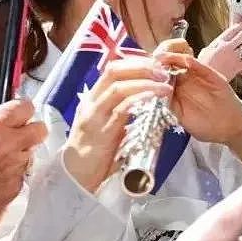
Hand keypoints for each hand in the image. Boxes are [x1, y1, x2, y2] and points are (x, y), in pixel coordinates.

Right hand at [0, 100, 45, 240]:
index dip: (18, 110)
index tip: (9, 115)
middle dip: (29, 130)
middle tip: (10, 137)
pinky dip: (11, 177)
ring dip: (19, 155)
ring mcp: (16, 171)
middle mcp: (10, 147)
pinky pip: (20, 177)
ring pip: (31, 154)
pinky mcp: (16, 193)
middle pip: (39, 129)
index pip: (24, 107)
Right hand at [63, 56, 174, 192]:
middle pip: (114, 72)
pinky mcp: (100, 131)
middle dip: (141, 67)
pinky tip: (153, 99)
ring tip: (165, 86)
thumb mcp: (109, 125)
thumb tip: (147, 99)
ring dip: (145, 83)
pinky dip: (139, 100)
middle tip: (163, 72)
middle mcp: (91, 102)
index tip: (156, 65)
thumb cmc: (96, 152)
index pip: (113, 69)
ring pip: (118, 88)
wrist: (77, 177)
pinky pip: (121, 109)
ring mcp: (94, 115)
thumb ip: (123, 111)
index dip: (136, 63)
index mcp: (93, 98)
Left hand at [157, 39, 241, 145]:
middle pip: (168, 64)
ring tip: (160, 57)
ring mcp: (198, 76)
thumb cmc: (207, 126)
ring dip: (170, 56)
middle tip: (148, 61)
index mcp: (175, 90)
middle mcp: (185, 80)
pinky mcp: (211, 75)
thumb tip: (151, 97)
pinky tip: (182, 60)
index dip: (150, 72)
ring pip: (182, 60)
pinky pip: (199, 66)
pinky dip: (190, 61)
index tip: (140, 72)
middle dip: (157, 61)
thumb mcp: (182, 119)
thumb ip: (169, 107)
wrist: (231, 128)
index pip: (159, 76)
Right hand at [198, 21, 241, 80]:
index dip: (240, 24)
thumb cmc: (204, 66)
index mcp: (218, 43)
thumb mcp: (205, 51)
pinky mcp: (237, 67)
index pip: (231, 30)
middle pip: (241, 35)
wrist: (205, 80)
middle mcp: (227, 48)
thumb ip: (213, 44)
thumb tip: (218, 40)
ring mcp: (233, 57)